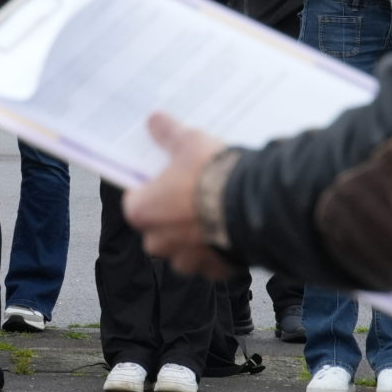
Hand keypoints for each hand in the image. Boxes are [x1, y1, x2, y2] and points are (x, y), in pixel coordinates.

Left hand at [124, 114, 232, 279]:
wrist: (256, 205)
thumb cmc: (212, 175)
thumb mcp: (188, 142)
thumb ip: (168, 134)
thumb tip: (154, 120)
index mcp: (142, 212)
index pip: (136, 201)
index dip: (153, 189)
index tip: (167, 179)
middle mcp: (158, 242)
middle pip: (158, 227)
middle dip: (173, 215)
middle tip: (193, 194)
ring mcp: (188, 260)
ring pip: (184, 248)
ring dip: (196, 234)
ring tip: (216, 211)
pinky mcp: (216, 271)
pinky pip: (212, 260)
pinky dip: (218, 248)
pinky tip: (231, 228)